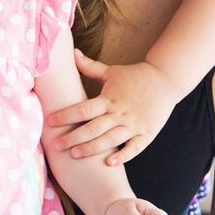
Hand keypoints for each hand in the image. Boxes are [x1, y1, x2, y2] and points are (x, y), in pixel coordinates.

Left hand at [48, 50, 178, 164]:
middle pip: (93, 128)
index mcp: (108, 98)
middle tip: (56, 145)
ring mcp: (133, 124)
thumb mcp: (110, 71)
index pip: (83, 109)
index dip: (65, 116)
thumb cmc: (134, 76)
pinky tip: (109, 162)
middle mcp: (119, 113)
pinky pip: (133, 148)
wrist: (165, 80)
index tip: (49, 122)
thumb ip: (89, 66)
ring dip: (92, 148)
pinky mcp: (146, 134)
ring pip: (110, 140)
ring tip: (74, 155)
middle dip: (73, 137)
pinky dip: (122, 156)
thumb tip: (73, 52)